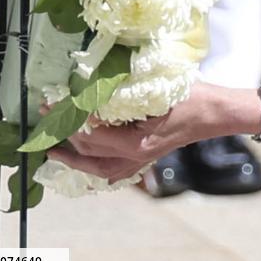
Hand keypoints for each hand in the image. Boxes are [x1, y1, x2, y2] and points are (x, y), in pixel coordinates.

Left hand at [46, 80, 227, 182]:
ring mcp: (139, 162)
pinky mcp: (145, 159)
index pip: (91, 134)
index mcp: (134, 143)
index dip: (70, 118)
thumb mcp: (154, 89)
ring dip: (75, 159)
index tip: (55, 103)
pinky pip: (113, 171)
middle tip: (46, 118)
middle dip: (65, 135)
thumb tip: (91, 88)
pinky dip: (96, 167)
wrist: (214, 112)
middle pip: (90, 152)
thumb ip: (122, 94)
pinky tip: (86, 163)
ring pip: (98, 169)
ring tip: (54, 152)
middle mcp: (134, 158)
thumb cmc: (188, 96)